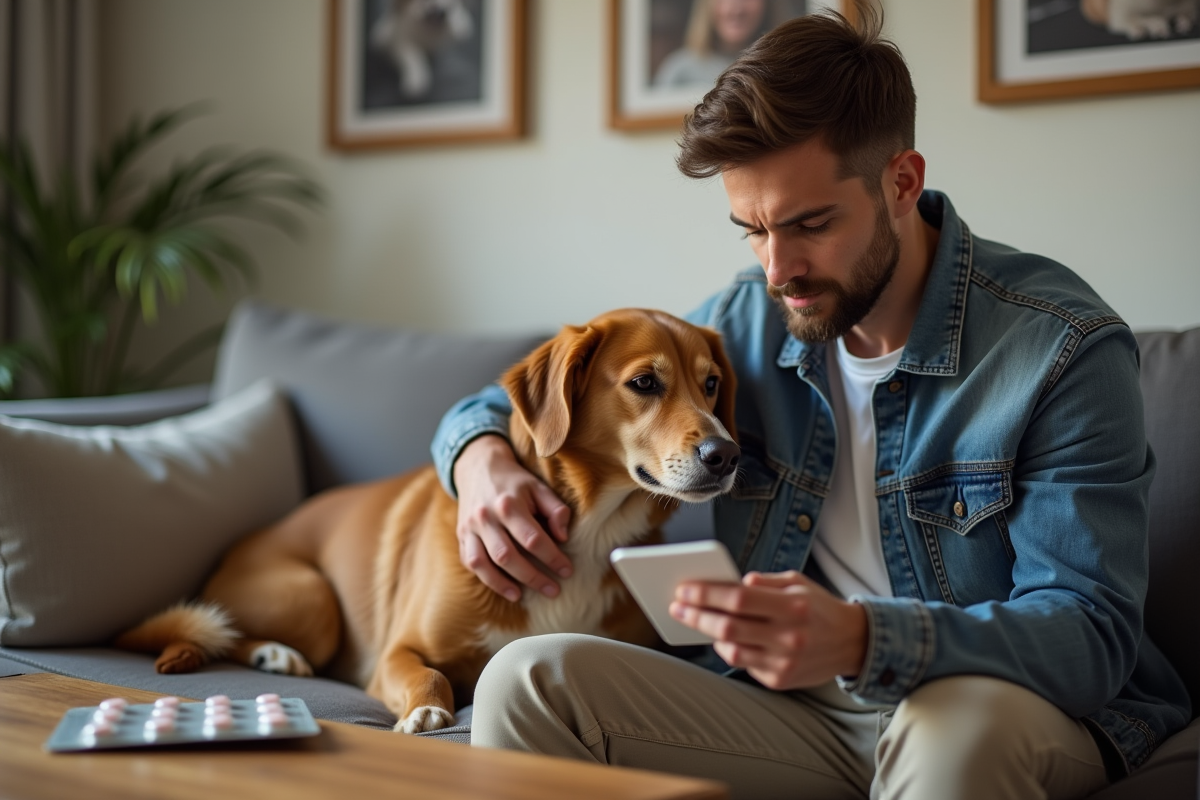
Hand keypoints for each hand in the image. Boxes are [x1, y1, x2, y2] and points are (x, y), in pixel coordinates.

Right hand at [452, 434, 571, 601]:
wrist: (478, 467)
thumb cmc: (516, 481)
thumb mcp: (540, 488)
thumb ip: (556, 511)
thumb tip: (562, 537)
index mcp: (509, 504)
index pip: (533, 539)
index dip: (552, 558)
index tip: (567, 570)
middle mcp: (486, 517)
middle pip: (507, 556)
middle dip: (532, 577)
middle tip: (553, 590)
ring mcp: (470, 527)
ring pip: (483, 563)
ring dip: (502, 584)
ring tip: (521, 596)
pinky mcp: (461, 535)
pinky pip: (470, 562)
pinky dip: (486, 578)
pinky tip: (503, 587)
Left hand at [669, 571, 867, 689]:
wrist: (852, 643)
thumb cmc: (817, 606)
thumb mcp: (797, 582)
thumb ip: (763, 582)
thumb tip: (730, 583)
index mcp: (792, 606)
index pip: (738, 599)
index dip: (706, 594)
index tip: (684, 589)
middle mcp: (789, 637)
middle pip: (728, 627)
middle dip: (696, 615)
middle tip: (676, 606)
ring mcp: (784, 662)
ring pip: (732, 650)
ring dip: (708, 634)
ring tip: (694, 620)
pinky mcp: (780, 681)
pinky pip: (744, 664)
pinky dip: (729, 649)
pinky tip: (722, 638)